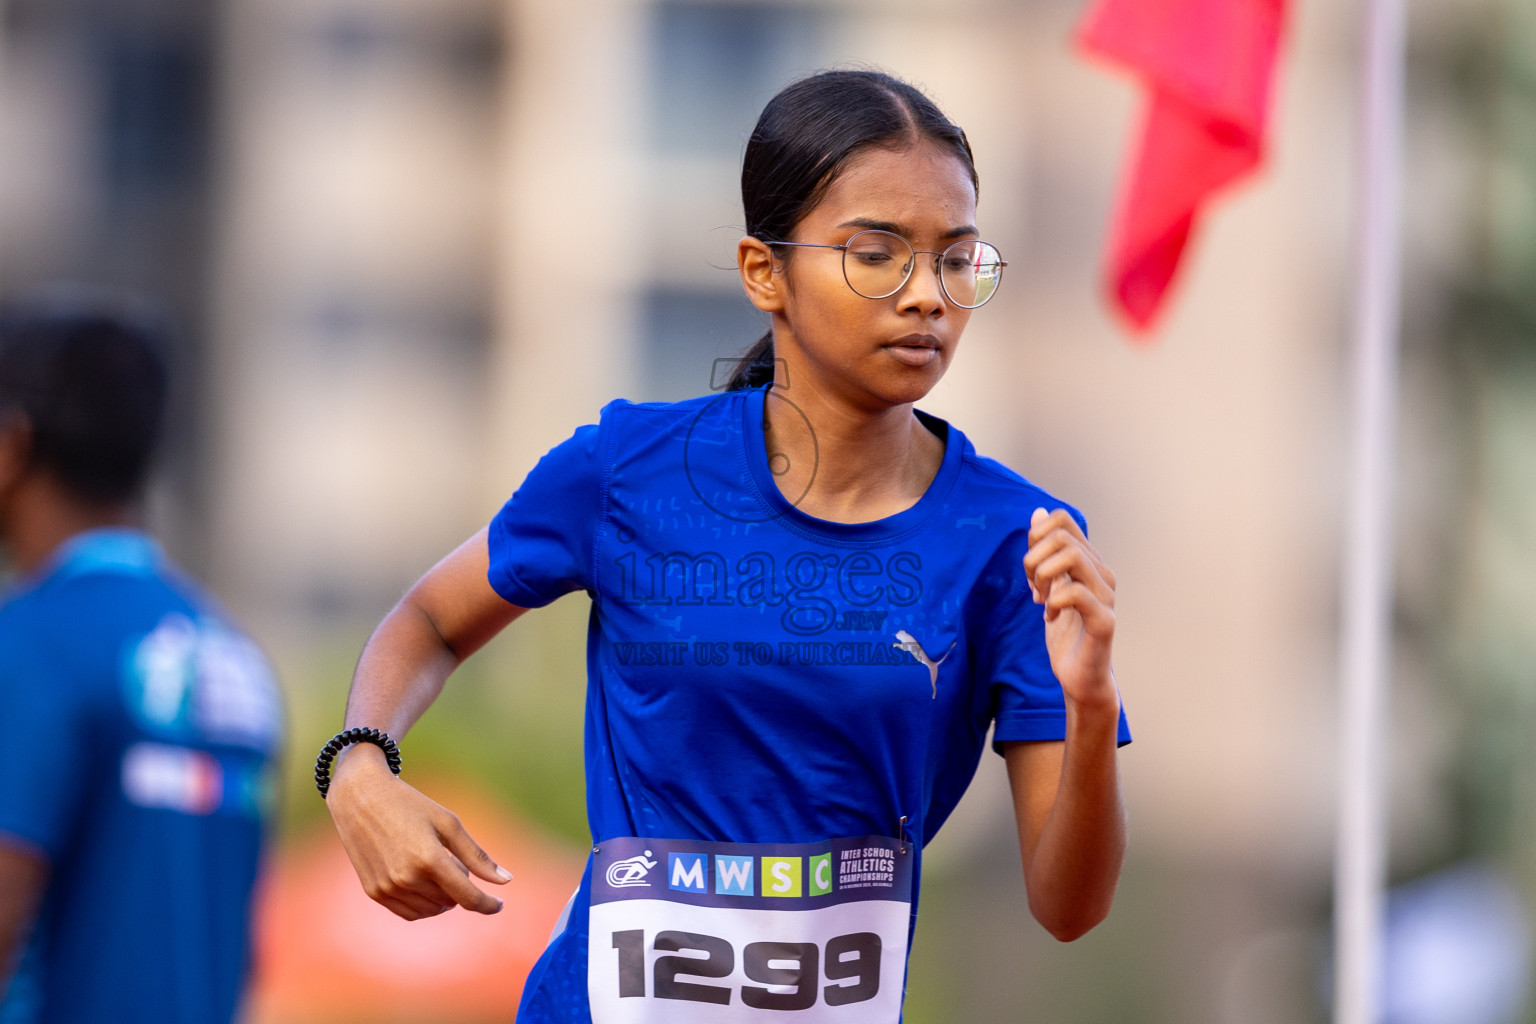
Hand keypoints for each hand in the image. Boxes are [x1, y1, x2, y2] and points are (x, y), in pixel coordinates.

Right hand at [326, 744, 510, 920]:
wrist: (360, 797)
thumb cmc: (410, 805)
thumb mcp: (448, 823)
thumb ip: (477, 856)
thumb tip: (506, 880)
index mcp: (429, 859)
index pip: (467, 897)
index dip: (487, 904)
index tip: (498, 904)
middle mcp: (406, 878)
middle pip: (450, 902)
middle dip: (459, 885)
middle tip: (450, 858)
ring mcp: (387, 888)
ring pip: (431, 910)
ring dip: (442, 897)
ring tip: (434, 865)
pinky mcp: (374, 892)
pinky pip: (410, 913)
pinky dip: (424, 904)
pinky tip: (422, 881)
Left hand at [1023, 508, 1117, 711]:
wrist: (1080, 677)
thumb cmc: (1066, 633)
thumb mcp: (1047, 586)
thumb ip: (1044, 551)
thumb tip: (1037, 512)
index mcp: (1089, 562)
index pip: (1062, 520)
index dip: (1035, 536)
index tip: (1030, 568)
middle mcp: (1102, 573)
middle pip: (1062, 535)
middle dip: (1034, 557)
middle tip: (1031, 586)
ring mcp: (1106, 596)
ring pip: (1072, 556)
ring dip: (1043, 575)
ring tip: (1040, 598)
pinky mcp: (1104, 621)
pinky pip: (1076, 593)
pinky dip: (1053, 601)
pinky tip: (1050, 616)